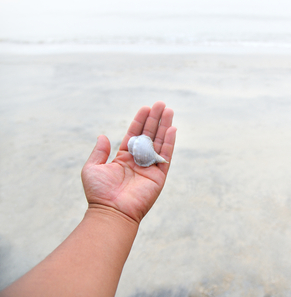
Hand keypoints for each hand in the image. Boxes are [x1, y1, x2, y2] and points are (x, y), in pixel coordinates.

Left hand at [81, 101, 175, 222]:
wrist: (111, 212)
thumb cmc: (99, 193)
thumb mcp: (93, 168)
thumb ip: (99, 151)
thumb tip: (103, 136)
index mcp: (123, 158)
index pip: (134, 134)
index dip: (140, 121)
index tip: (146, 108)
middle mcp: (138, 161)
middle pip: (149, 135)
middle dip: (155, 119)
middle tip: (161, 104)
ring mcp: (150, 167)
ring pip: (160, 142)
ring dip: (164, 126)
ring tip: (168, 110)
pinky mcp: (159, 176)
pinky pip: (166, 156)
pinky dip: (169, 142)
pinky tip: (172, 129)